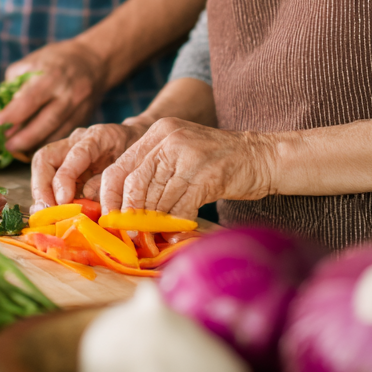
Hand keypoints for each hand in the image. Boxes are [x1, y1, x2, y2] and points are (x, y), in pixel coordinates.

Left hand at [0, 39, 108, 155]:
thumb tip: (2, 108)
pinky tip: (35, 145)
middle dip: (23, 138)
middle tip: (6, 146)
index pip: (29, 99)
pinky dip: (49, 142)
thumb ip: (15, 83)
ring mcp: (79, 107)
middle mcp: (67, 93)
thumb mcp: (33, 61)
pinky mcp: (85, 118)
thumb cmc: (57, 59)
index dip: (12, 114)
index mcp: (52, 76)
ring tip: (17, 149)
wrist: (94, 60)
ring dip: (35, 144)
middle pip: (45, 122)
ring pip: (57, 133)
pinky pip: (65, 135)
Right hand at [31, 117, 150, 206]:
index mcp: (99, 137)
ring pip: (42, 167)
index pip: (76, 153)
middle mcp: (77, 140)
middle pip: (46, 157)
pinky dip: (46, 198)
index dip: (65, 177)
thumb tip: (87, 209)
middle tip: (46, 213)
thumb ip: (109, 186)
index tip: (64, 200)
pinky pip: (48, 179)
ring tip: (45, 218)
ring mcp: (67, 150)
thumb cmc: (138, 157)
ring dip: (40, 195)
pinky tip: (49, 215)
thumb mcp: (131, 169)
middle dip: (42, 188)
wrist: (142, 142)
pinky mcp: (65, 164)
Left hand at [99, 118, 277, 219]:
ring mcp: (188, 156)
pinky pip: (180, 210)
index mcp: (158, 133)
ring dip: (153, 225)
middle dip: (130, 215)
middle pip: (135, 183)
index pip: (120, 166)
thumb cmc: (218, 161)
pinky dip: (175, 227)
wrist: (262, 156)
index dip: (110, 196)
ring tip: (152, 239)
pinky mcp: (206, 175)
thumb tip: (126, 210)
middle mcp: (169, 140)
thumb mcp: (180, 153)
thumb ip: (154, 171)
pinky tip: (175, 236)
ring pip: (157, 199)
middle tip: (130, 236)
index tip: (110, 219)